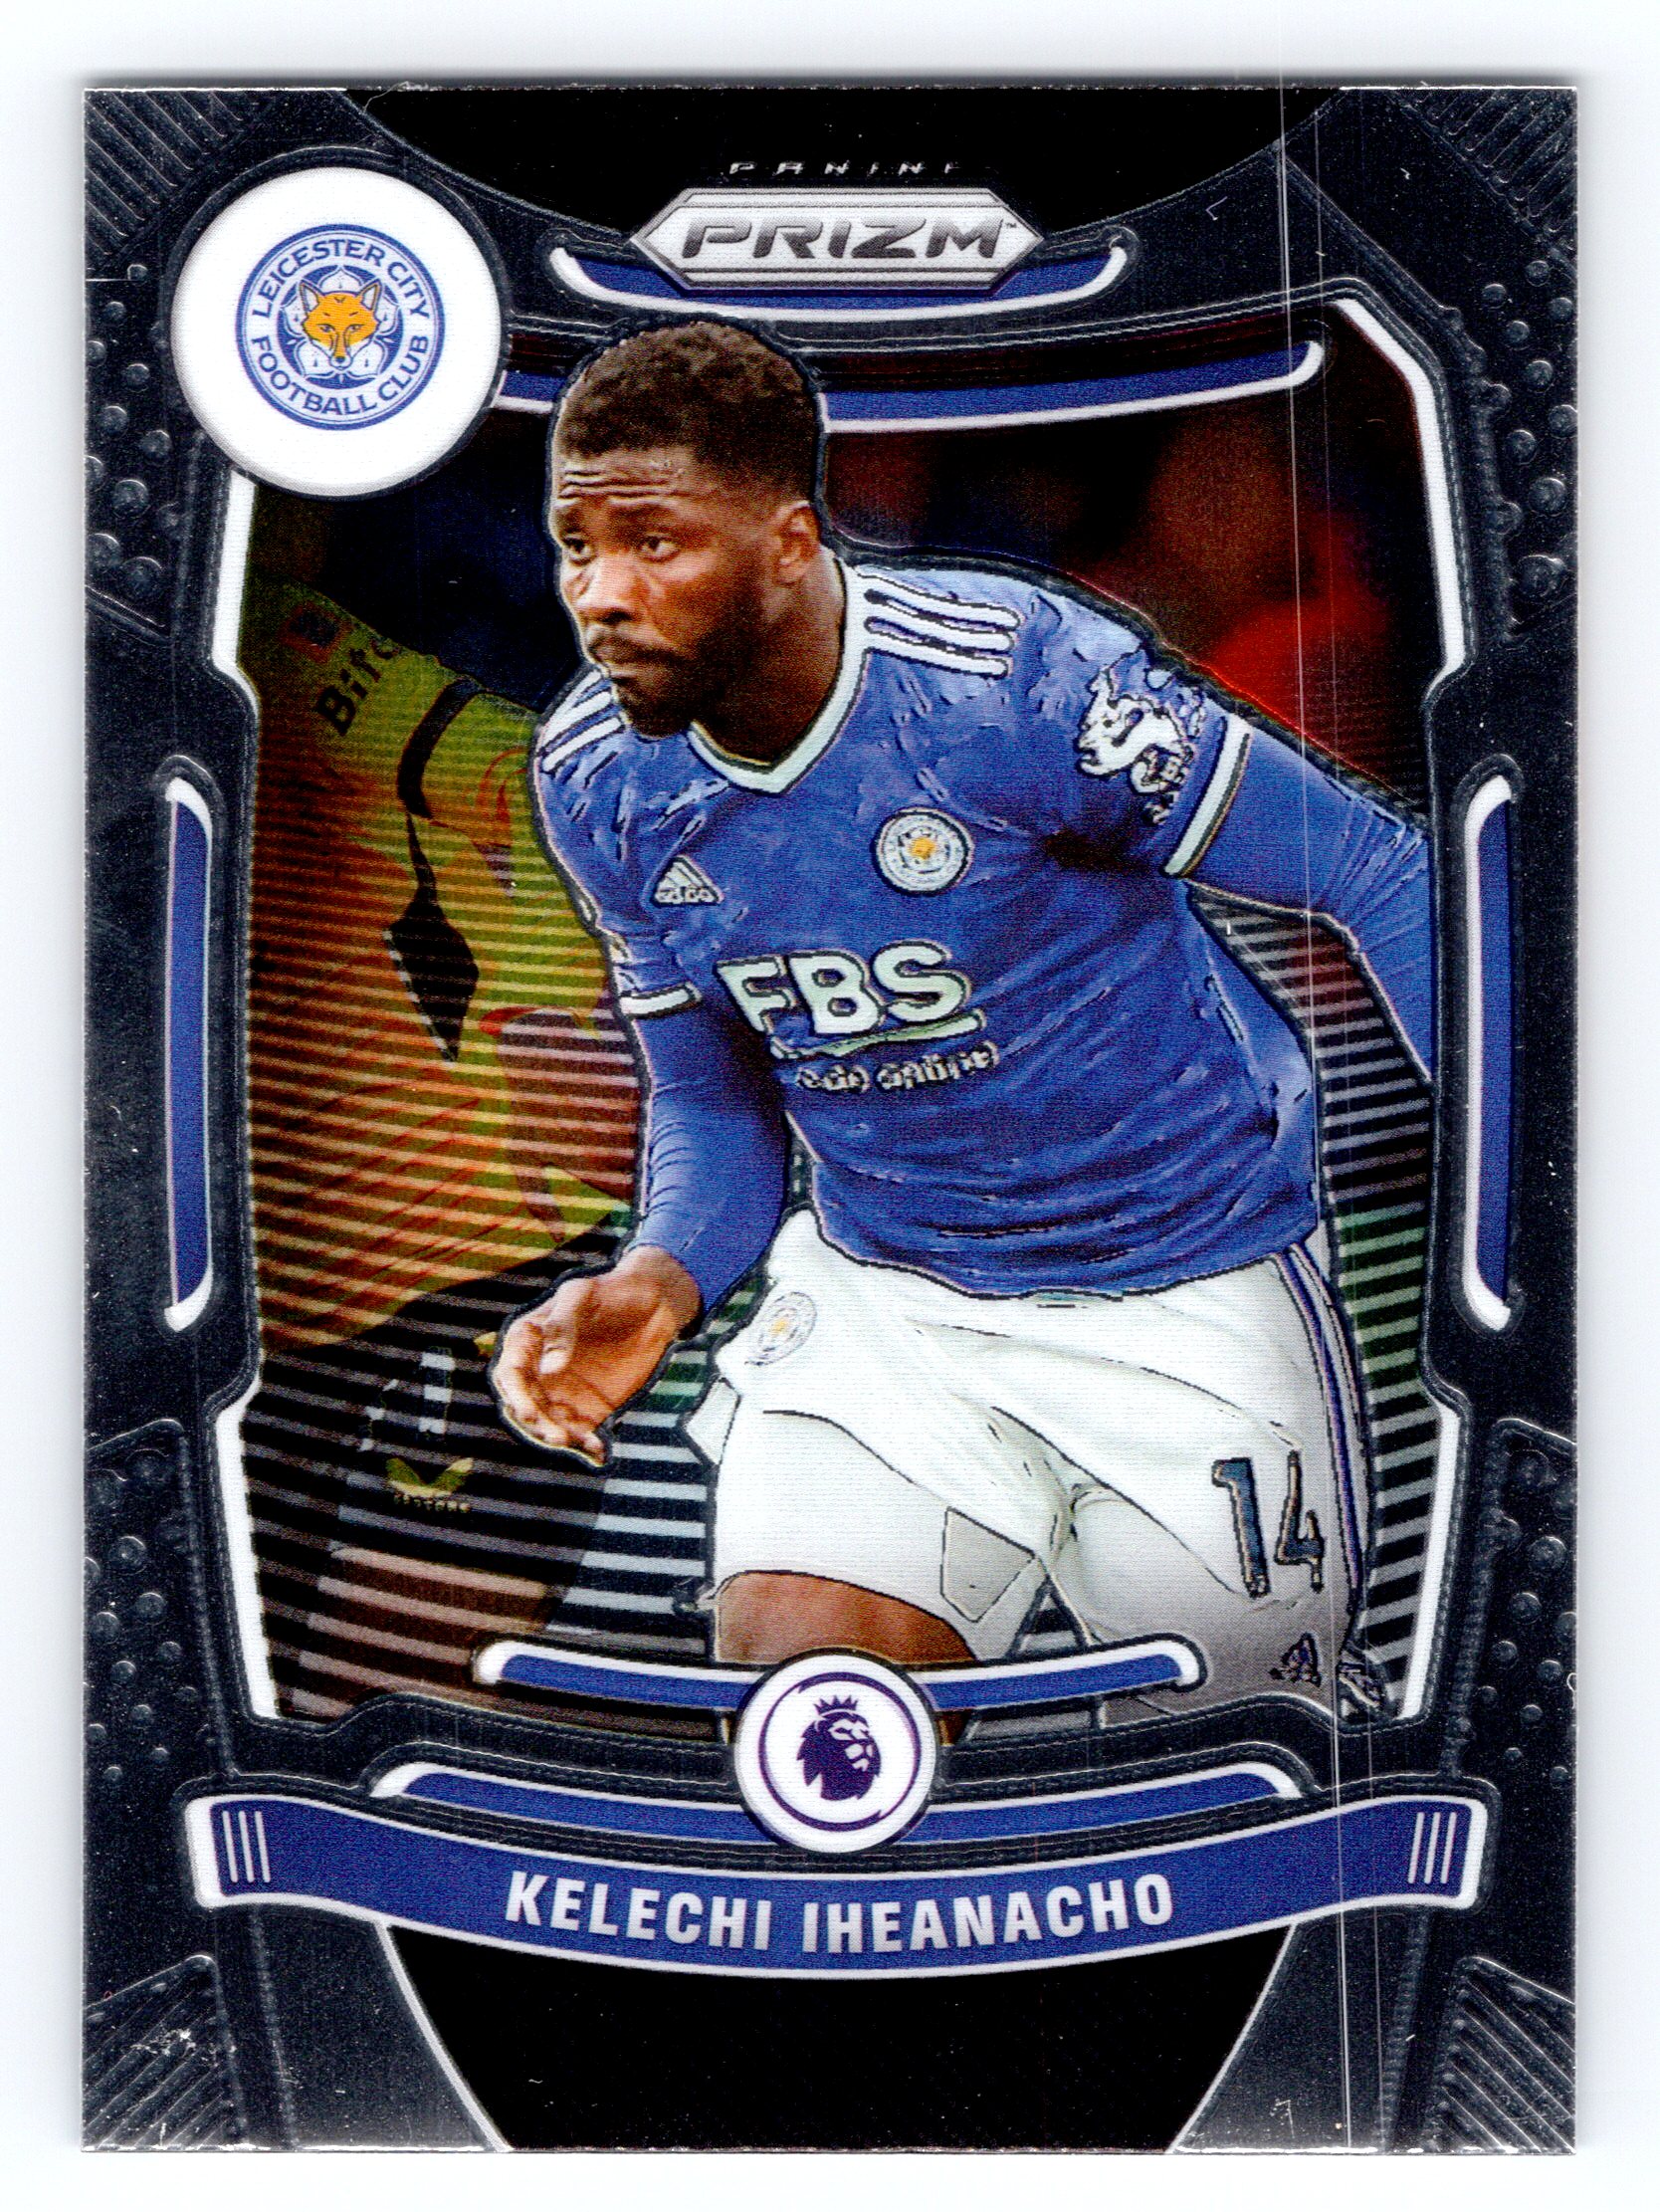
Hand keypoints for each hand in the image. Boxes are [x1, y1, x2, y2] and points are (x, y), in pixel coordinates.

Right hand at [489, 1247, 700, 1462]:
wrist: (654, 1302)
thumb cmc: (612, 1289)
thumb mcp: (583, 1295)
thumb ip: (562, 1326)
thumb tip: (548, 1369)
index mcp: (528, 1340)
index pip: (510, 1374)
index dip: (516, 1396)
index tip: (529, 1413)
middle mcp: (539, 1369)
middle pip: (526, 1405)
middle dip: (537, 1424)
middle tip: (558, 1436)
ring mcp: (563, 1390)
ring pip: (549, 1423)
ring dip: (558, 1437)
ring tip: (578, 1443)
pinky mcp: (588, 1406)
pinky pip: (580, 1431)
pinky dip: (586, 1444)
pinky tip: (598, 1450)